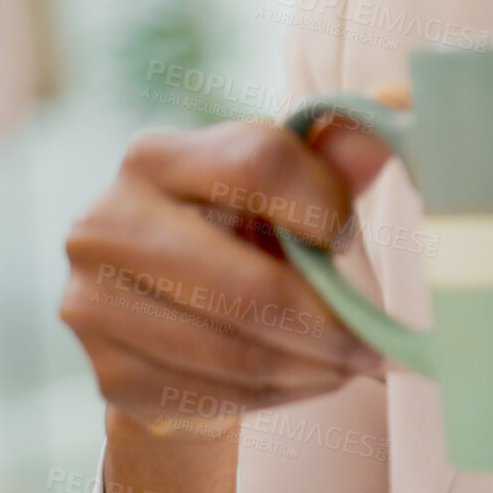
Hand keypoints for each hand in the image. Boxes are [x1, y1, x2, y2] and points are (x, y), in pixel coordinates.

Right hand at [59, 84, 408, 441]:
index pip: (258, 163)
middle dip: (330, 322)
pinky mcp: (108, 374)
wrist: (167, 311)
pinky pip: (216, 395)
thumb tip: (399, 97)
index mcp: (154, 156)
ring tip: (354, 362)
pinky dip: (278, 394)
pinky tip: (307, 377)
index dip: (323, 203)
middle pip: (247, 285)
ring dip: (313, 366)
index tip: (349, 237)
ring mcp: (93, 303)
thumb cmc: (242, 228)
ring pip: (235, 351)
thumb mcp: (283, 183)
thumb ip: (337, 150)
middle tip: (378, 341)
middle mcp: (104, 223)